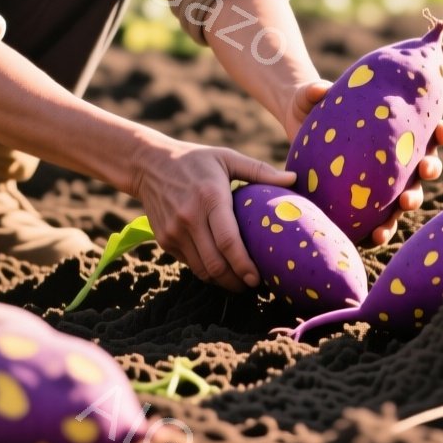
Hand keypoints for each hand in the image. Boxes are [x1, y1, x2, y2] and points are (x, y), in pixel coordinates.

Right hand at [129, 135, 296, 292]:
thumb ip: (260, 171)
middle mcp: (189, 217)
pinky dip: (206, 270)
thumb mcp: (227, 157)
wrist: (149, 164)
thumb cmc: (195, 160)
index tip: (259, 278)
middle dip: (236, 281)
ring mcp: (174, 231)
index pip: (228, 241)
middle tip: (254, 285)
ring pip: (202, 270)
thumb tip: (294, 179)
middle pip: (215, 264)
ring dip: (222, 281)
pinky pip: (190, 264)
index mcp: (209, 197)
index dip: (244, 265)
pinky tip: (220, 267)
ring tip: (240, 281)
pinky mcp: (164, 240)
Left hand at [286, 81, 442, 247]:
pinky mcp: (364, 204)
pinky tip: (375, 236)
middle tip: (425, 169)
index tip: (441, 131)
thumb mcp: (309, 98)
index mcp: (393, 130)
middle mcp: (395, 158)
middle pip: (423, 165)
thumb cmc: (309, 108)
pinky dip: (381, 230)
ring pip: (407, 196)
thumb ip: (313, 92)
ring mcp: (382, 183)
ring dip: (412, 201)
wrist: (294, 135)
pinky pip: (378, 221)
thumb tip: (321, 90)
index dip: (439, 132)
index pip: (425, 130)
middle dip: (430, 168)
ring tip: (404, 204)